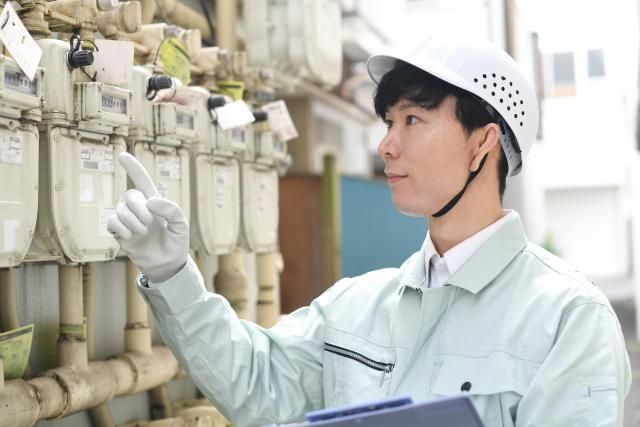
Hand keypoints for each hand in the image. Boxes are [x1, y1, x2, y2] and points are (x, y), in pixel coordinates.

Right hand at [107, 152, 188, 282]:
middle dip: (139, 208)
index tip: (122, 155)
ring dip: (133, 221)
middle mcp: (139, 208)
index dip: (133, 168)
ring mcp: (128, 220)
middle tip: (151, 223)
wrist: (168, 265)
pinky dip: (121, 228)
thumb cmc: (176, 242)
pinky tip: (131, 237)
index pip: (141, 180)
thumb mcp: (181, 224)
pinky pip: (111, 221)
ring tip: (144, 233)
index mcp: (154, 202)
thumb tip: (150, 201)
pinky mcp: (120, 233)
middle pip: (130, 195)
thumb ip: (171, 209)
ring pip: (120, 209)